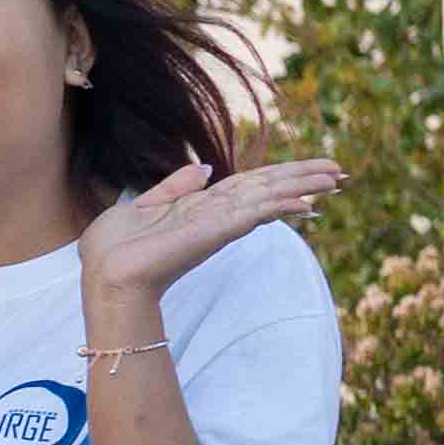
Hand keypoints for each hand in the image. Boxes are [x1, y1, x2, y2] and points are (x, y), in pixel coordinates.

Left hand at [81, 150, 345, 320]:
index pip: (251, 186)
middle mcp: (216, 216)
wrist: (103, 276)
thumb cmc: (116, 248)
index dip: (282, 175)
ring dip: (302, 188)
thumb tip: (207, 168)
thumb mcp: (145, 206)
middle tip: (340, 173)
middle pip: (268, 190)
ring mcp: (217, 226)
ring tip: (335, 180)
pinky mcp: (213, 233)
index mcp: (202, 208)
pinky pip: (252, 213)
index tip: (312, 170)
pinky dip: (277, 205)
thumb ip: (176, 187)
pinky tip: (304, 199)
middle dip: (303, 179)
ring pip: (268, 199)